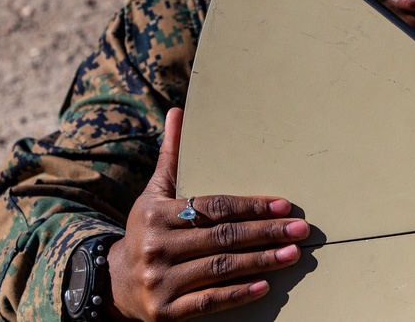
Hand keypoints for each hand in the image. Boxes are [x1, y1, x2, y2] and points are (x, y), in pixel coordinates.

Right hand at [107, 108, 309, 320]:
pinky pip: (207, 302)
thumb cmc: (146, 229)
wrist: (114, 283)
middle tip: (300, 229)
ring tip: (292, 254)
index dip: (250, 206)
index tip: (283, 205)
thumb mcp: (154, 192)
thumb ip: (172, 156)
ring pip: (220, 268)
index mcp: (157, 214)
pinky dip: (237, 294)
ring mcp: (160, 281)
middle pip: (222, 237)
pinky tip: (264, 286)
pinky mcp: (165, 312)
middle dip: (265, 233)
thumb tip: (178, 112)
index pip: (214, 208)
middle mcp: (157, 247)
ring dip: (261, 261)